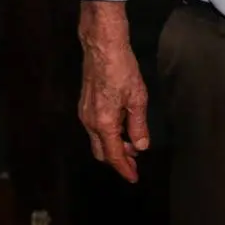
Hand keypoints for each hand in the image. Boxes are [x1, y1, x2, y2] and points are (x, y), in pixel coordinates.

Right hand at [77, 0, 149, 182]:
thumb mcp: (137, 99)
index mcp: (104, 123)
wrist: (102, 46)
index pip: (113, 155)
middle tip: (134, 163)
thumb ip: (138, 126)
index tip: (133, 177)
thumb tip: (140, 146)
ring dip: (113, 146)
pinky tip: (121, 128)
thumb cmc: (122, 69)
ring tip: (132, 145)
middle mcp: (90, 122)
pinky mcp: (85, 104)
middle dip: (117, 160)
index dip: (124, 168)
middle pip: (101, 151)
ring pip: (97, 140)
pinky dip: (108, 134)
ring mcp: (84, 112)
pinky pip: (95, 128)